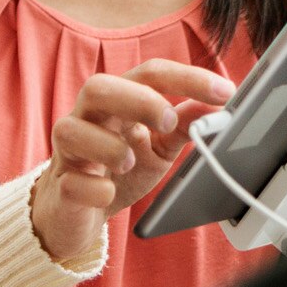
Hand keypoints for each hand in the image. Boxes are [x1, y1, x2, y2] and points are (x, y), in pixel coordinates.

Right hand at [30, 59, 234, 261]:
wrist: (78, 211)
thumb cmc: (120, 169)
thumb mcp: (161, 145)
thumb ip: (185, 124)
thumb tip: (220, 107)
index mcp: (119, 102)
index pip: (149, 75)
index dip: (187, 78)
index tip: (225, 92)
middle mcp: (89, 119)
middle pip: (98, 87)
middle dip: (137, 100)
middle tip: (169, 121)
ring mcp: (69, 153)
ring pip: (70, 130)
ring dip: (108, 145)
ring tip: (129, 161)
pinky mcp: (61, 188)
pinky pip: (69, 182)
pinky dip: (92, 187)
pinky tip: (107, 192)